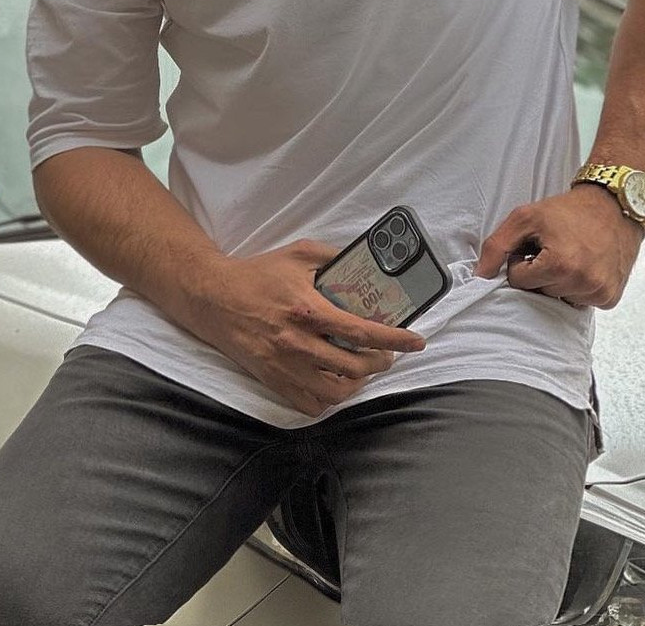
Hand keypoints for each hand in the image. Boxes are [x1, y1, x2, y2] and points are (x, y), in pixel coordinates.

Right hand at [196, 239, 425, 416]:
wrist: (214, 298)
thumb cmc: (258, 274)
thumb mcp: (299, 254)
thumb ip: (335, 258)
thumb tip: (367, 265)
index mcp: (308, 310)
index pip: (362, 332)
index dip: (395, 340)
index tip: (416, 341)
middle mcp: (298, 343)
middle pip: (355, 366)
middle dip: (381, 363)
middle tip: (387, 355)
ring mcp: (284, 367)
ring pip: (336, 392)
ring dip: (357, 383)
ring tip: (363, 369)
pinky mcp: (272, 381)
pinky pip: (310, 405)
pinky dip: (329, 399)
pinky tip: (336, 383)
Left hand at [474, 186, 644, 308]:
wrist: (613, 205)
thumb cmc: (569, 210)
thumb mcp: (525, 217)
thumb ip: (496, 246)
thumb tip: (480, 275)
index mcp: (560, 265)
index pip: (519, 281)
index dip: (523, 261)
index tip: (536, 246)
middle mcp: (582, 283)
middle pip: (538, 293)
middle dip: (540, 273)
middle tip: (554, 249)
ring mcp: (599, 293)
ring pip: (558, 300)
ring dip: (559, 282)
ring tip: (570, 256)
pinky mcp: (610, 298)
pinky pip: (580, 303)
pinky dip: (577, 288)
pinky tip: (584, 266)